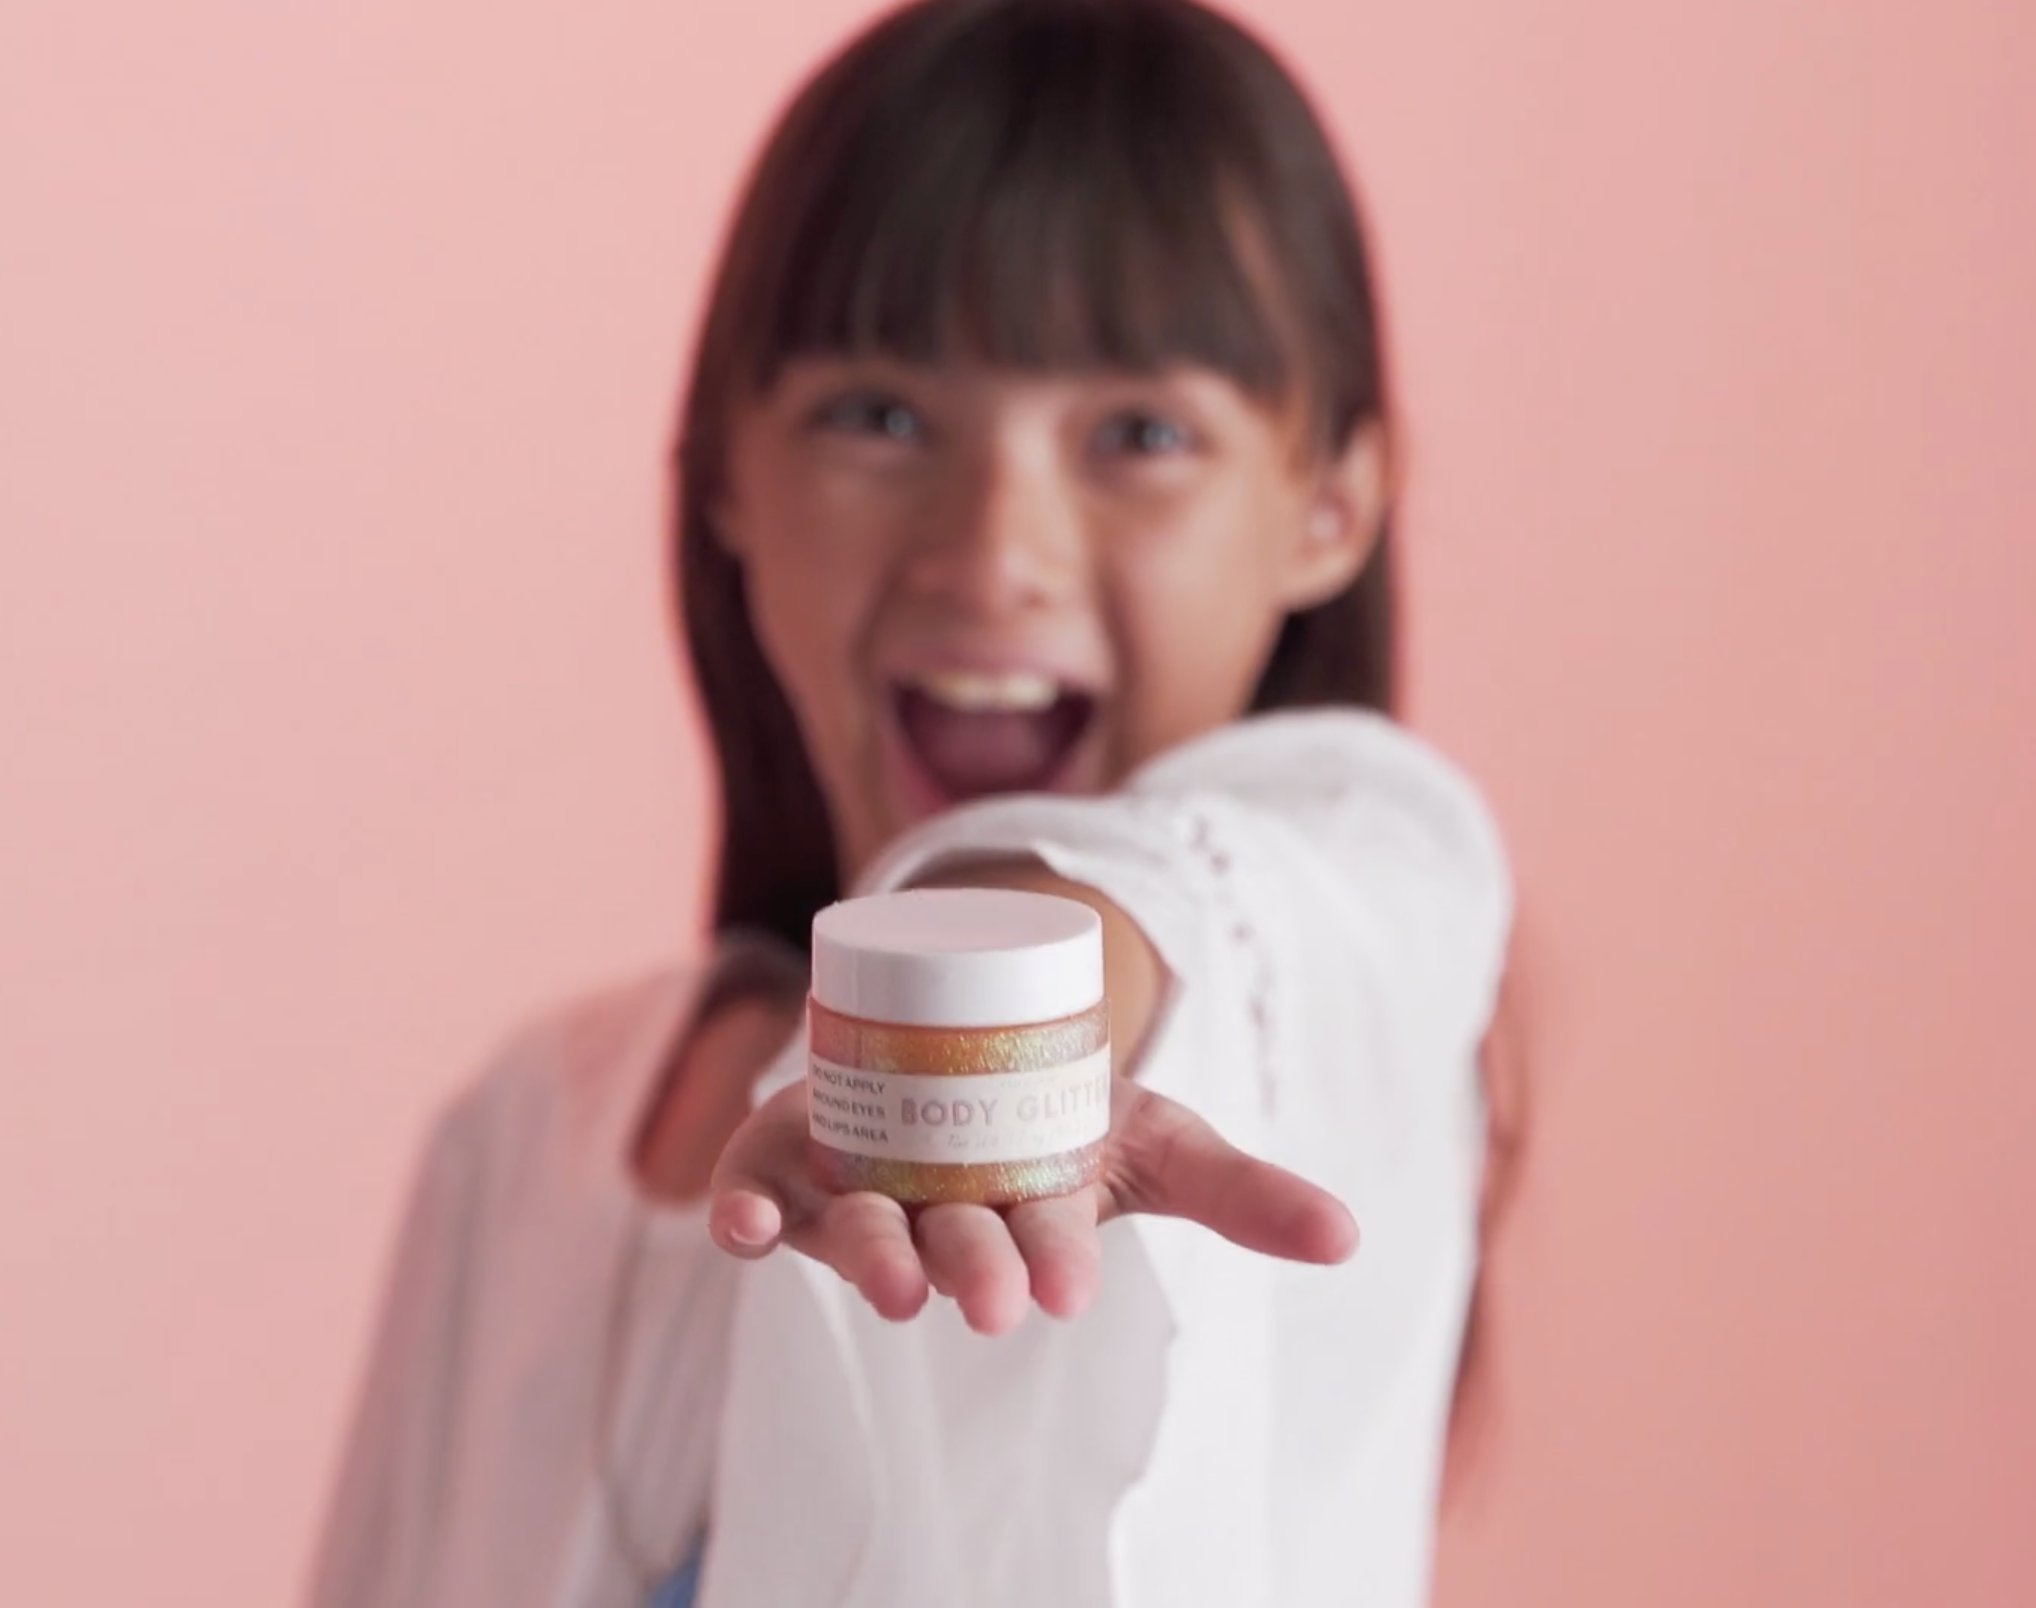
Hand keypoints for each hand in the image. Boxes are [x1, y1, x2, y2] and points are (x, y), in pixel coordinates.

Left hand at [707, 1075, 1357, 1335]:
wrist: (959, 1044)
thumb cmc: (1059, 1118)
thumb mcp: (1155, 1136)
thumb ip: (1240, 1190)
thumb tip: (1351, 1237)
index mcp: (1021, 1220)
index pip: (1040, 1249)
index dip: (1050, 1265)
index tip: (1064, 1288)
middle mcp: (934, 1219)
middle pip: (949, 1250)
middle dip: (972, 1272)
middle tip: (992, 1299)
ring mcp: (857, 1192)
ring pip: (855, 1236)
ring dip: (869, 1260)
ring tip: (894, 1284)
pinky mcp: (788, 1161)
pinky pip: (755, 1195)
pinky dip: (741, 1213)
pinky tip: (737, 1227)